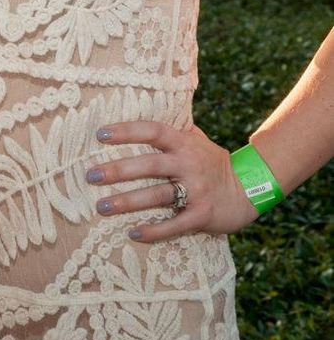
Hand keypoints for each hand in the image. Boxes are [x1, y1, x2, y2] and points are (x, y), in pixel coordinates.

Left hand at [86, 119, 259, 242]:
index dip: (127, 131)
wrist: (249, 189)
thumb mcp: (196, 139)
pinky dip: (154, 231)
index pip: (152, 131)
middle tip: (90, 176)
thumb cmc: (211, 162)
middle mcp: (189, 164)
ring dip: (128, 202)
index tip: (100, 134)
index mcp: (184, 143)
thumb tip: (143, 105)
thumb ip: (172, 129)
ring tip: (102, 206)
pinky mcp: (203, 214)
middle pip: (149, 165)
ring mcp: (197, 190)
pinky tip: (134, 233)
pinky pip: (175, 224)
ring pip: (157, 195)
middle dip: (118, 170)